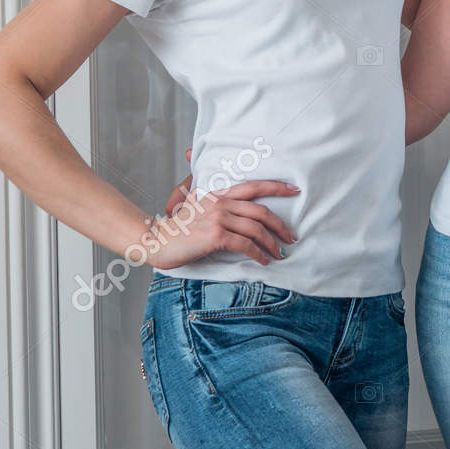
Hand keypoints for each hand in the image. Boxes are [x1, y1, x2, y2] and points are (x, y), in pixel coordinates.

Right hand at [149, 148, 299, 268]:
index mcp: (218, 194)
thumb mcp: (192, 205)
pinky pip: (245, 245)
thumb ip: (208, 200)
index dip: (276, 187)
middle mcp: (220, 203)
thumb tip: (221, 203)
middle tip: (291, 237)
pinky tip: (263, 261)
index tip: (294, 190)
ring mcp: (218, 218)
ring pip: (256, 229)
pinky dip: (258, 254)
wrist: (155, 240)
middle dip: (280, 225)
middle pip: (261, 211)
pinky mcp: (215, 236)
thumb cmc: (176, 229)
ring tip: (279, 254)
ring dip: (272, 244)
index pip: (253, 186)